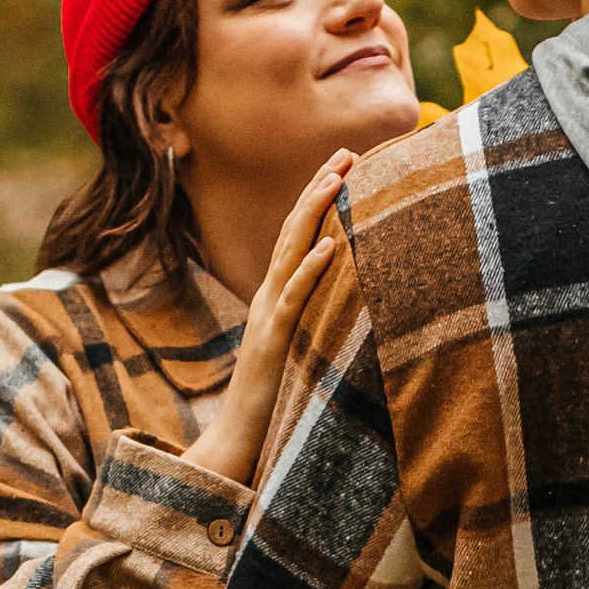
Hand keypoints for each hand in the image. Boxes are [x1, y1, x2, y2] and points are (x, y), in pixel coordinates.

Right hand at [187, 152, 346, 487]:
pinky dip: (311, 270)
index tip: (344, 163)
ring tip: (340, 179)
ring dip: (315, 212)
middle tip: (349, 152)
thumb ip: (309, 315)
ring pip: (291, 252)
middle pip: (293, 230)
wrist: (239, 436)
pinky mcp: (277, 341)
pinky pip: (294, 299)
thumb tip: (340, 294)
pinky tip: (333, 246)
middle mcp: (270, 295)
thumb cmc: (273, 395)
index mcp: (276, 294)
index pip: (297, 234)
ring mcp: (270, 315)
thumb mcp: (295, 344)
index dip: (317, 196)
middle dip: (320, 187)